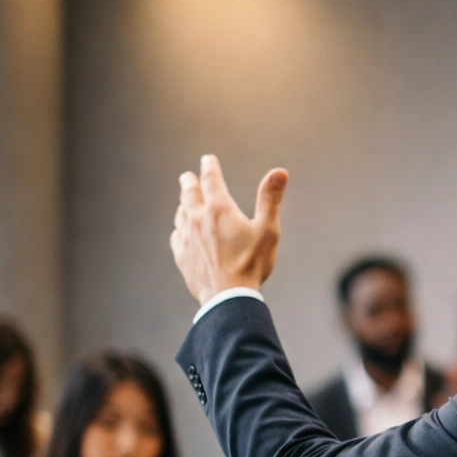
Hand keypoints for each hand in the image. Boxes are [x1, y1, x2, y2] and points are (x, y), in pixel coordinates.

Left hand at [171, 154, 287, 304]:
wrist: (228, 297)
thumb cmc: (252, 263)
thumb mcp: (268, 230)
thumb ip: (270, 199)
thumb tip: (280, 172)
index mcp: (219, 210)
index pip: (211, 180)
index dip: (209, 167)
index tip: (207, 159)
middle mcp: (198, 219)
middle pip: (189, 194)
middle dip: (189, 182)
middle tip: (188, 176)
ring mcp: (187, 238)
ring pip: (181, 214)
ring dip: (183, 205)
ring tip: (185, 203)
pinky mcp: (182, 255)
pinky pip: (177, 236)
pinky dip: (179, 228)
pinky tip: (181, 231)